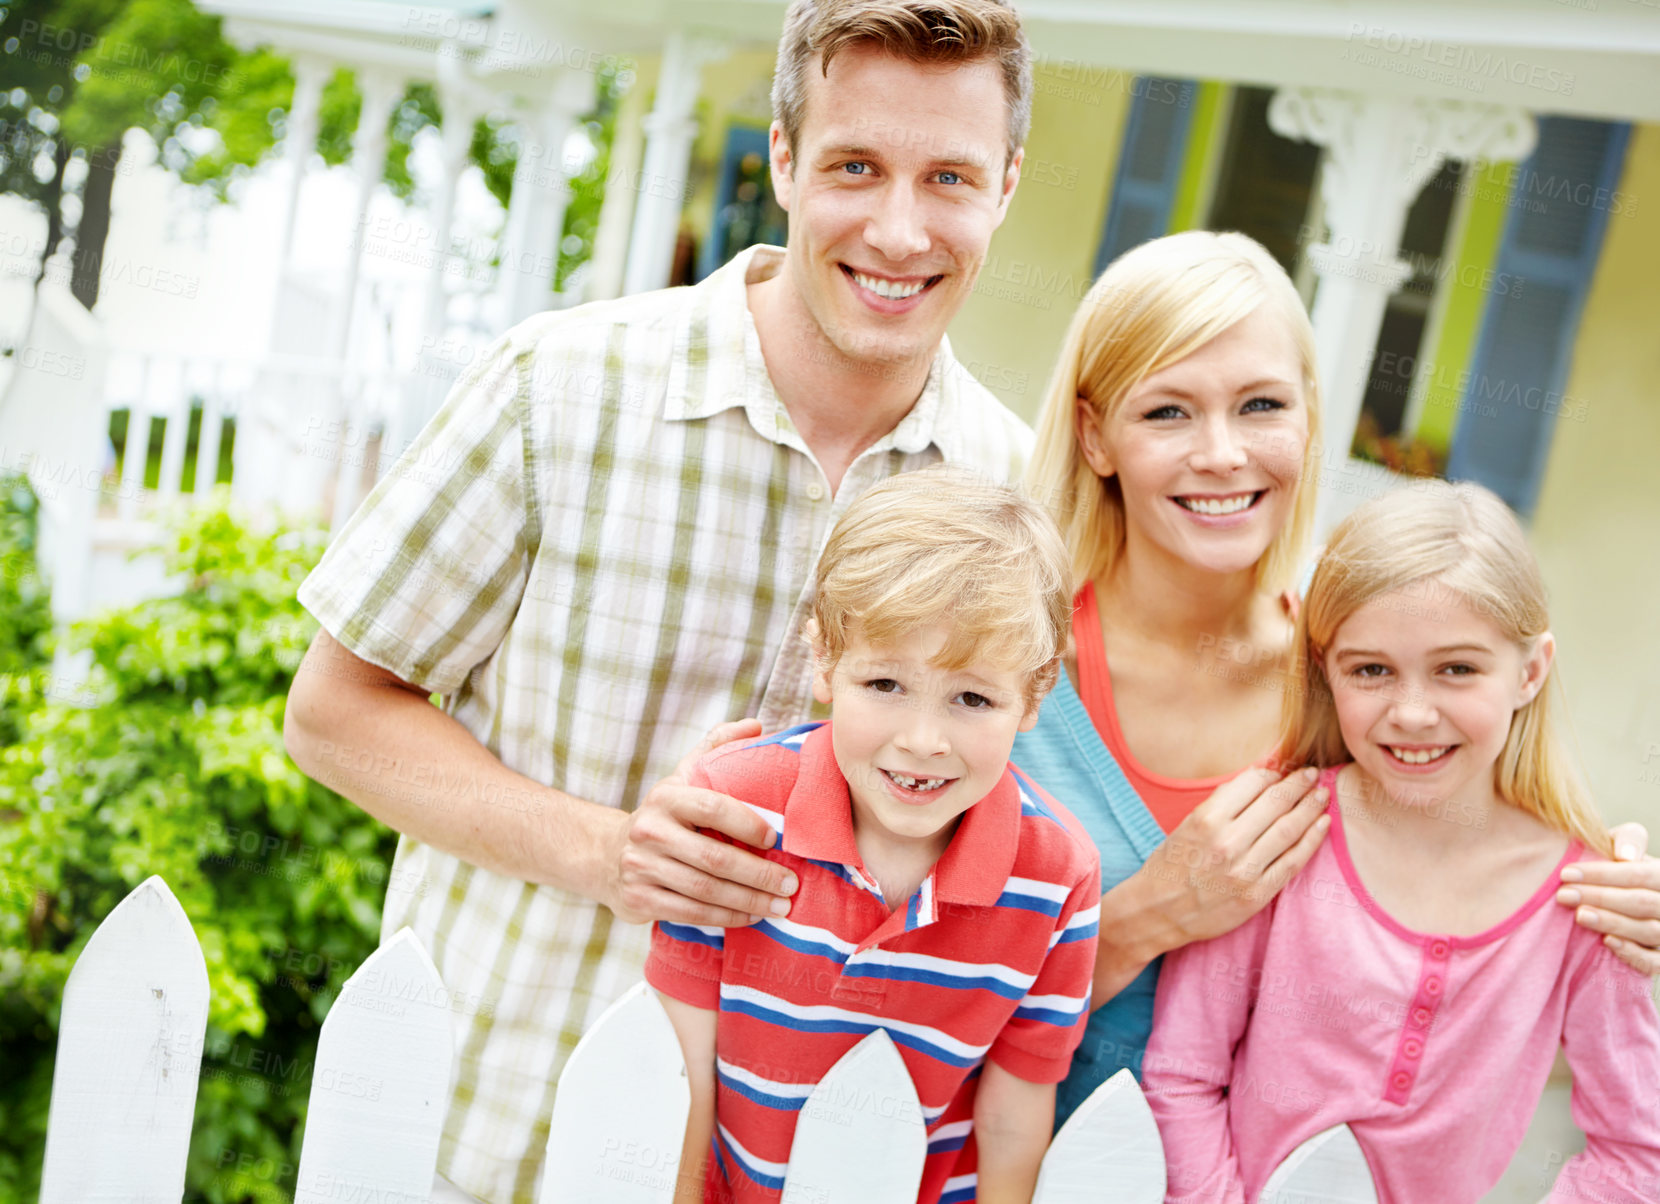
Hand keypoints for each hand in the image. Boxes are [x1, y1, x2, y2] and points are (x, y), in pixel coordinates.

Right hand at [600, 719, 798, 926]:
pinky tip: (751, 915)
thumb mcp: (684, 774)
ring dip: (748, 900)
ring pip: (704, 890)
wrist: (607, 855)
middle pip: (713, 858)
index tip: (777, 839)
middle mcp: (650, 830)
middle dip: (758, 874)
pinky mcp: (639, 898)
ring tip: (780, 905)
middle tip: (790, 883)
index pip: (712, 807)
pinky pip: (690, 912)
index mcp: (666, 796)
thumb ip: (718, 745)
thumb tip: (756, 725)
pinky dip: (726, 916)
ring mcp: (641, 867)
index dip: (748, 824)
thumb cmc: (664, 814)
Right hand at [1136, 765, 1330, 951]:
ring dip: (1310, 808)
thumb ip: (1222, 803)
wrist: (1158, 911)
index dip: (1272, 774)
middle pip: (1275, 803)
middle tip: (1313, 774)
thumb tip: (1258, 779)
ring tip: (1322, 795)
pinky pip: (1292, 862)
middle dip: (1299, 784)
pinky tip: (1323, 824)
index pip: (1252, 784)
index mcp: (1207, 818)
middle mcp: (1227, 841)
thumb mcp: (1187, 824)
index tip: (1282, 771)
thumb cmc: (1171, 864)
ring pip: (1289, 830)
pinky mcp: (1257, 894)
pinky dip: (1312, 841)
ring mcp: (1244, 870)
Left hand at [1557, 822, 1659, 975]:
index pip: (1639, 874)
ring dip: (1612, 923)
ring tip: (1580, 915)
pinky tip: (1607, 942)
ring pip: (1649, 931)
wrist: (1620, 899)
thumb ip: (1626, 839)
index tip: (1565, 873)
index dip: (1602, 874)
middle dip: (1600, 898)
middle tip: (1564, 895)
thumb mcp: (1620, 848)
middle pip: (1642, 903)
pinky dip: (1632, 953)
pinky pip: (1654, 962)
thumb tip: (1625, 856)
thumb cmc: (1616, 870)